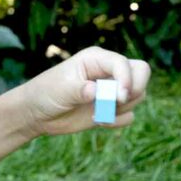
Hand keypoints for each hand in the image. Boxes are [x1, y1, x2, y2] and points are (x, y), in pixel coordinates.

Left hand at [18, 47, 150, 137]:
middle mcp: (108, 72)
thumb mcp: (61, 89)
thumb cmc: (46, 93)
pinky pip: (129, 115)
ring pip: (138, 95)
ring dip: (122, 108)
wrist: (38, 113)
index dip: (127, 79)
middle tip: (118, 102)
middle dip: (135, 89)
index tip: (120, 97)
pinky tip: (98, 121)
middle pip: (142, 72)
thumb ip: (81, 89)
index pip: (124, 63)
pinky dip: (118, 121)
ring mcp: (111, 90)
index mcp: (96, 59)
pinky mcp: (111, 108)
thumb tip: (97, 92)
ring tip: (98, 113)